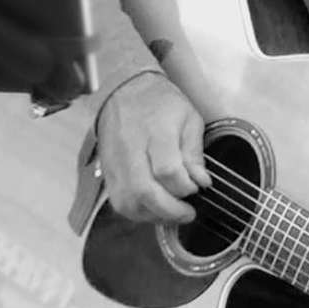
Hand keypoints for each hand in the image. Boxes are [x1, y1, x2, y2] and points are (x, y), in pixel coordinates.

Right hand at [97, 72, 210, 223]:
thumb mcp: (189, 118)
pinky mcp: (107, 173)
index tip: (198, 186)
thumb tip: (201, 182)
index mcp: (155, 132)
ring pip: (128, 203)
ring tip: (173, 213)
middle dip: (170, 210)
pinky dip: (138, 213)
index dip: (186, 186)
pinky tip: (155, 209)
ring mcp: (115, 164)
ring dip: (154, 215)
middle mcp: (130, 151)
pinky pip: (119, 203)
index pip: (167, 170)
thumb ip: (194, 152)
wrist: (124, 91)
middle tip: (189, 213)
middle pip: (144, 192)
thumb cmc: (161, 103)